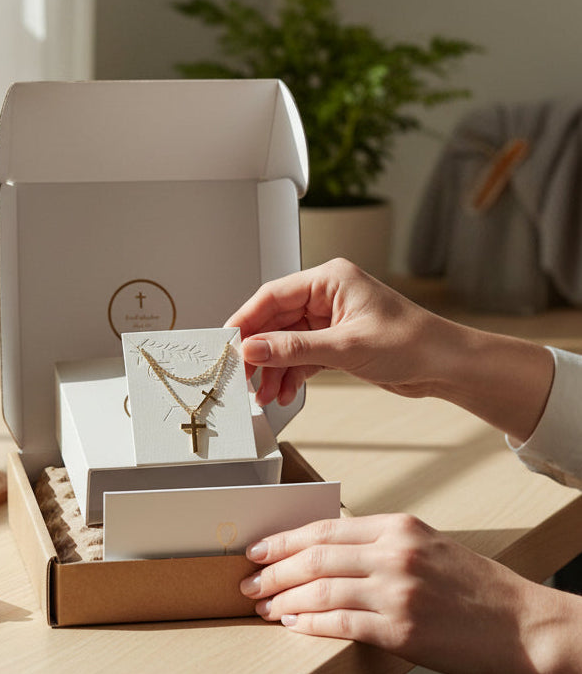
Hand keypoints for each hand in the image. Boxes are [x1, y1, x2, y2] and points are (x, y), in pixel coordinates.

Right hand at [225, 258, 444, 406]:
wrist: (445, 367)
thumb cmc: (413, 343)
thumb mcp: (345, 347)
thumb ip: (294, 349)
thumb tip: (254, 348)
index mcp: (329, 280)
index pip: (273, 295)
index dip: (246, 320)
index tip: (228, 342)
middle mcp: (327, 297)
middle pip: (274, 322)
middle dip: (259, 352)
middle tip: (242, 375)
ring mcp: (329, 321)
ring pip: (285, 343)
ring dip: (273, 369)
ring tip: (264, 393)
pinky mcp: (334, 343)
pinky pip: (300, 357)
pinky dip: (290, 375)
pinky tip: (283, 393)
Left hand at [239, 513, 576, 673]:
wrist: (522, 626)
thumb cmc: (474, 587)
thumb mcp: (427, 545)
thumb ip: (379, 543)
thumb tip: (324, 551)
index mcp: (398, 527)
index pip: (324, 529)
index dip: (283, 540)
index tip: (257, 549)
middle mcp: (394, 554)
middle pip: (314, 557)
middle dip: (273, 570)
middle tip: (247, 580)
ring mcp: (397, 592)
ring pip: (319, 589)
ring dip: (283, 598)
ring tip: (263, 605)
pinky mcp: (400, 630)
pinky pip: (339, 623)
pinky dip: (309, 623)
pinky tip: (292, 624)